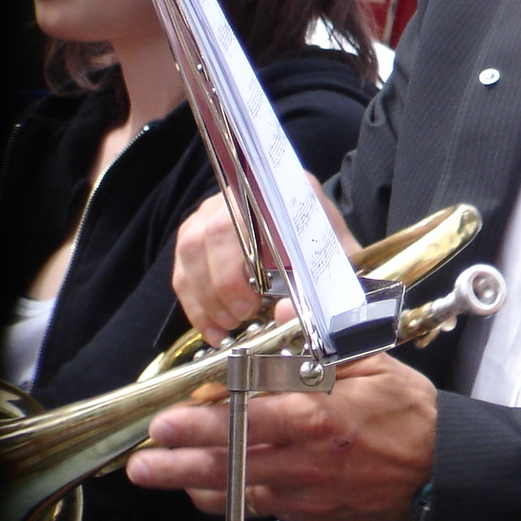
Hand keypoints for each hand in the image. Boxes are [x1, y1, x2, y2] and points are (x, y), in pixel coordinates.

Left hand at [127, 352, 434, 520]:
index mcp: (323, 418)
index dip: (204, 421)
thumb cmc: (412, 416)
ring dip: (190, 482)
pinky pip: (258, 508)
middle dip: (178, 460)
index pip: (251, 418)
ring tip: (156, 474)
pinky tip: (203, 489)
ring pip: (236, 491)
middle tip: (142, 458)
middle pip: (230, 462)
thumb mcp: (376, 365)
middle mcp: (308, 461)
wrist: (443, 472)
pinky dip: (228, 498)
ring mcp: (307, 496)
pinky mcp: (310, 518)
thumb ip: (324, 345)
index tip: (169, 418)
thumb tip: (283, 318)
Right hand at [172, 173, 358, 344]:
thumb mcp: (337, 264)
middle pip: (217, 230)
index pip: (257, 209)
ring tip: (230, 324)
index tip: (258, 293)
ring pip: (191, 249)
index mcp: (284, 192)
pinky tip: (213, 328)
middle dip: (225, 281)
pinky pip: (183, 269)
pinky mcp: (194, 233)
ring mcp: (213, 211)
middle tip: (244, 314)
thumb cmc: (326, 251)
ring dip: (206, 294)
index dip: (253, 250)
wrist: (314, 242)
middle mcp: (243, 193)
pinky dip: (194, 304)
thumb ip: (323, 286)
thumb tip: (283, 312)